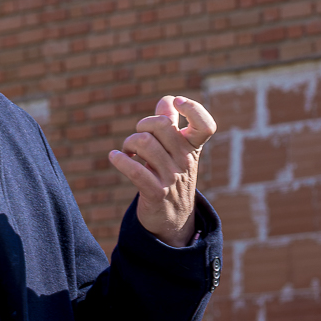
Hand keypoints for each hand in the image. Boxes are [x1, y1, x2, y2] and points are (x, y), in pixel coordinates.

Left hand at [108, 95, 216, 246]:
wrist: (172, 219)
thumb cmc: (170, 176)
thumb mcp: (175, 151)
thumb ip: (171, 124)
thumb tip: (167, 101)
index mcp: (192, 148)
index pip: (205, 125)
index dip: (194, 108)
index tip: (177, 102)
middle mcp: (186, 161)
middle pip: (162, 125)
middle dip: (142, 125)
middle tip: (137, 137)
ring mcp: (172, 178)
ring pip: (144, 143)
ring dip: (128, 143)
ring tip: (127, 152)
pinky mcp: (156, 193)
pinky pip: (135, 171)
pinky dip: (119, 159)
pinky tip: (115, 157)